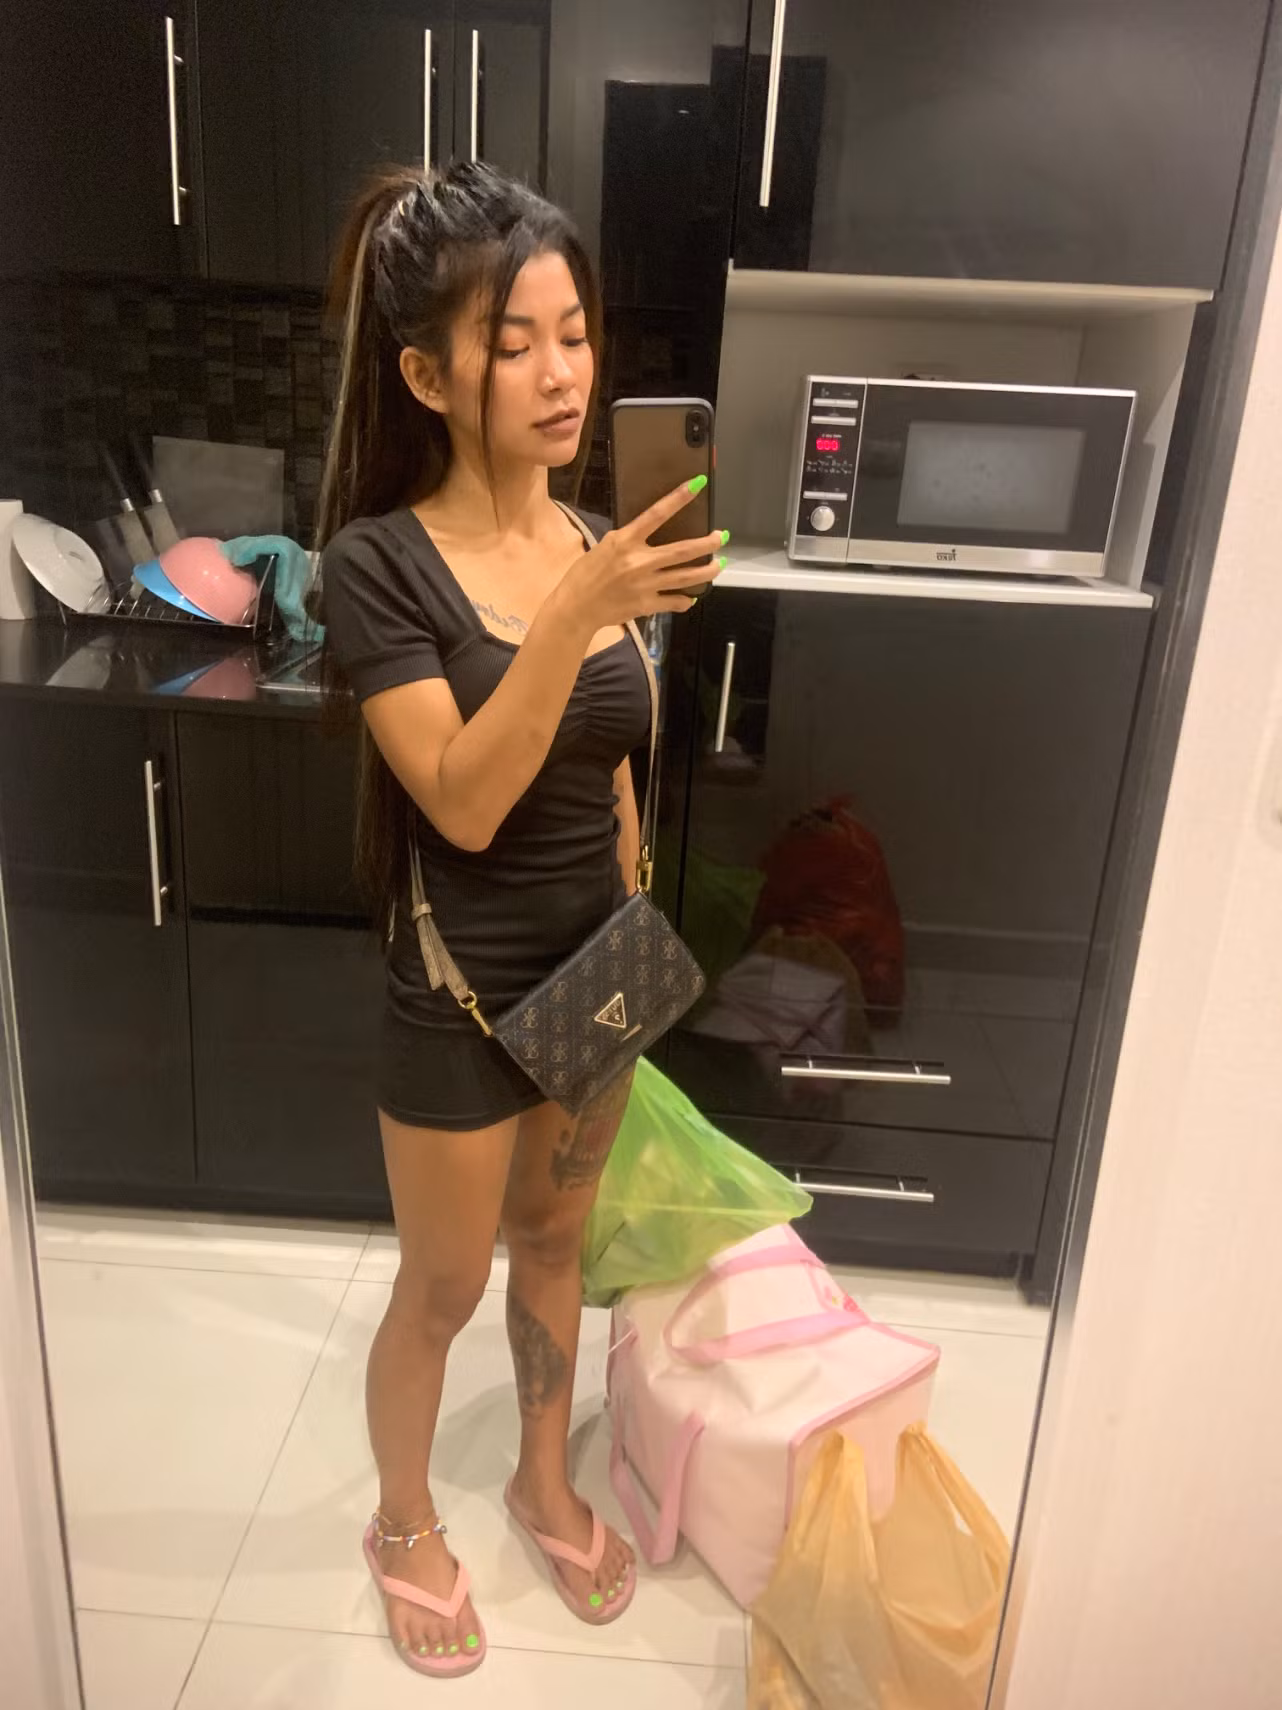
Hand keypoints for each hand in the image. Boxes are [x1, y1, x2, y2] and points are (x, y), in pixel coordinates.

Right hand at [560, 479, 725, 631]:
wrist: (576, 607)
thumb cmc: (585, 574)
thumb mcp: (604, 546)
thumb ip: (628, 540)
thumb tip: (648, 532)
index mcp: (625, 541)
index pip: (656, 514)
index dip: (678, 498)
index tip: (697, 484)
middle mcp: (639, 561)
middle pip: (682, 550)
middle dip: (707, 543)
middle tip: (722, 537)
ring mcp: (645, 585)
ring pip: (685, 577)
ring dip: (707, 570)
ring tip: (719, 564)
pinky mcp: (646, 605)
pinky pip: (674, 602)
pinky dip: (686, 599)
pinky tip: (692, 596)